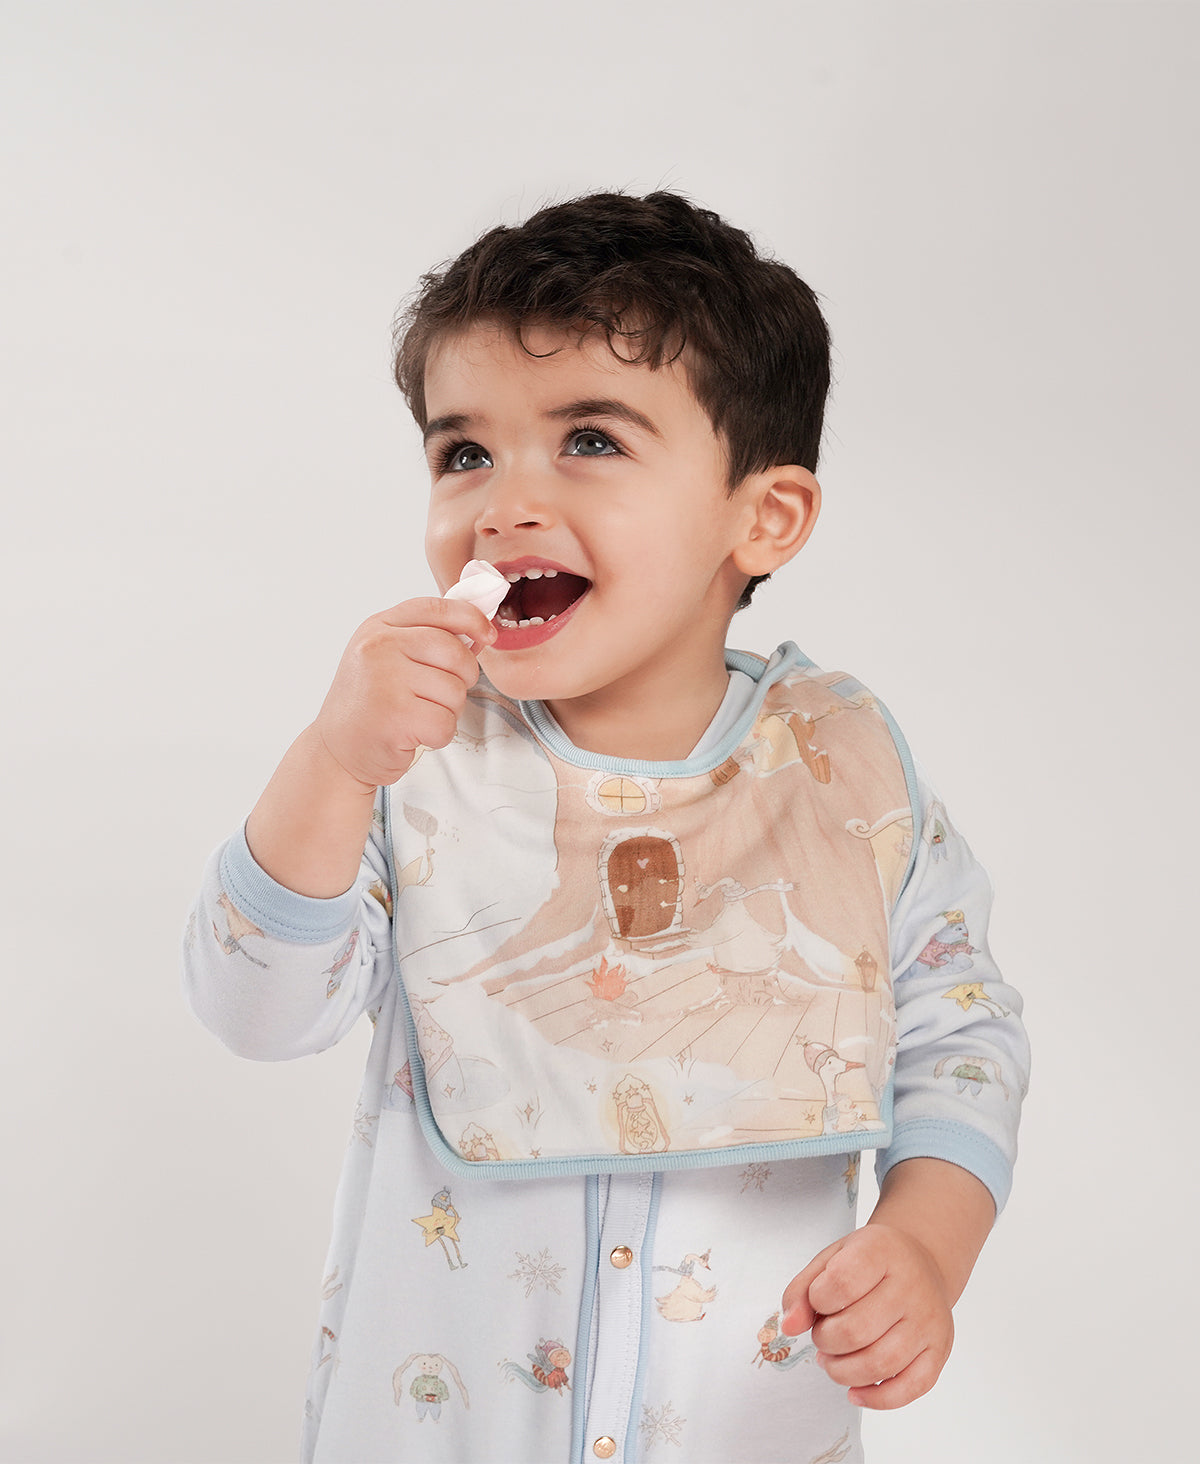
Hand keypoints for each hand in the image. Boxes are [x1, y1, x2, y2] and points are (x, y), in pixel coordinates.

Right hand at [315, 596, 496, 787]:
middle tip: (438, 694)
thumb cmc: (369, 706)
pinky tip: (415, 733)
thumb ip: (426, 639)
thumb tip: (479, 632)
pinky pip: (446, 722)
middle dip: (462, 677)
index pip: (437, 608)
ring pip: (455, 691)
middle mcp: (378, 647)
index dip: (472, 619)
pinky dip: (439, 735)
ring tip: (418, 715)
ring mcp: (385, 680)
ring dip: (448, 710)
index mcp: (379, 627)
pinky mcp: (395, 716)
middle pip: (455, 652)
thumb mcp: (387, 657)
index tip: (487, 634)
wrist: (336, 751)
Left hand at [779, 1224, 954, 1409]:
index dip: (817, 1300)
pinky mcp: (940, 1350)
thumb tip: (789, 1327)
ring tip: (833, 1360)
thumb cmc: (871, 1262)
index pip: (840, 1284)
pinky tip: (855, 1391)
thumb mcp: (832, 1258)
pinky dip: (876, 1399)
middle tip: (823, 1336)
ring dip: (843, 1372)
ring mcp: (929, 1320)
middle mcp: (911, 1285)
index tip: (818, 1300)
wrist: (921, 1262)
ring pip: (880, 1364)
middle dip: (825, 1341)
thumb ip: (802, 1289)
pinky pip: (910, 1388)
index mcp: (881, 1251)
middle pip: (855, 1331)